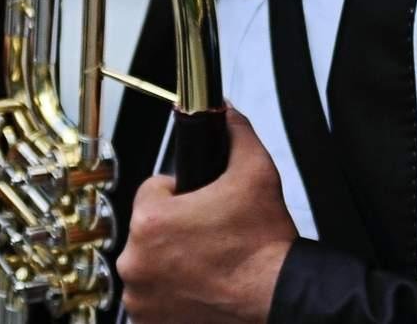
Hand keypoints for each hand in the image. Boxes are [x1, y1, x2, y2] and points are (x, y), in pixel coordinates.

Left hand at [116, 109, 294, 323]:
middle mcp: (136, 263)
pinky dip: (171, 293)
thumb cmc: (264, 248)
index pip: (152, 191)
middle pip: (148, 229)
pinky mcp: (150, 323)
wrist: (280, 299)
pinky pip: (154, 298)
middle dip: (175, 228)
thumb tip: (228, 113)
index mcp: (150, 222)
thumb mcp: (256, 172)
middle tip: (208, 235)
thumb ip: (236, 134)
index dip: (180, 192)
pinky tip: (200, 287)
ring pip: (150, 265)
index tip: (199, 204)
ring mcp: (142, 299)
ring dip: (170, 262)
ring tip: (206, 263)